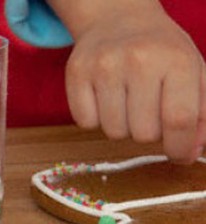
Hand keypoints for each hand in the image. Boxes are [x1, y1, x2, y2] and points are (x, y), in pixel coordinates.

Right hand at [59, 1, 205, 162]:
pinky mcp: (77, 73)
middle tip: (148, 111)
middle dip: (149, 132)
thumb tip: (190, 152)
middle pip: (144, 133)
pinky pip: (86, 122)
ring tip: (126, 103)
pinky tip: (104, 98)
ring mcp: (104, 66)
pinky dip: (96, 119)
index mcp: (177, 60)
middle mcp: (139, 60)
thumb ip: (201, 114)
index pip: (180, 120)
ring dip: (122, 127)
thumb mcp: (194, 73)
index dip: (180, 147)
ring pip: (114, 132)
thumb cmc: (160, 52)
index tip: (179, 156)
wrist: (118, 20)